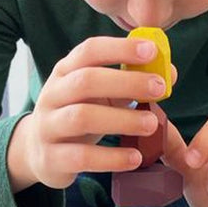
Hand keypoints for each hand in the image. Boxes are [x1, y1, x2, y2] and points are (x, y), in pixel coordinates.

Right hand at [7, 36, 176, 191]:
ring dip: (121, 119)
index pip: (89, 51)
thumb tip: (169, 73)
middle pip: (86, 81)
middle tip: (159, 88)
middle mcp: (52, 95)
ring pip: (82, 117)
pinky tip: (135, 157)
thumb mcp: (99, 95)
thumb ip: (130, 83)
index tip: (152, 50)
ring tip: (151, 124)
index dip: (120, 48)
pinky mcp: (51, 158)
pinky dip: (112, 157)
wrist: (38, 151)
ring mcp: (48, 127)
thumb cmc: (77, 115)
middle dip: (125, 82)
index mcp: (65, 72)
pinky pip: (82, 157)